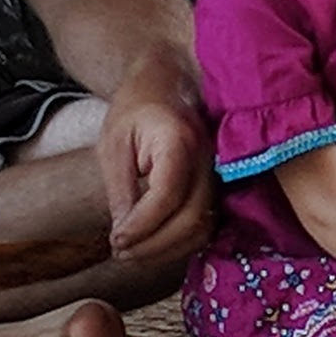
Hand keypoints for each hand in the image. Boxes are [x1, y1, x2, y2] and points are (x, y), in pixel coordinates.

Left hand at [95, 79, 212, 255]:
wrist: (170, 83)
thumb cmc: (137, 109)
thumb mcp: (114, 144)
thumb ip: (120, 190)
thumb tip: (123, 235)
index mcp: (179, 140)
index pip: (167, 195)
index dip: (141, 225)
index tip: (115, 238)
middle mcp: (209, 160)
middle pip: (191, 219)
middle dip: (153, 246)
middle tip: (120, 252)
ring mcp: (220, 175)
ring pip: (203, 228)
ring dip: (167, 251)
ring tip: (132, 254)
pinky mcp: (221, 187)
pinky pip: (207, 225)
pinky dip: (181, 243)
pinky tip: (154, 245)